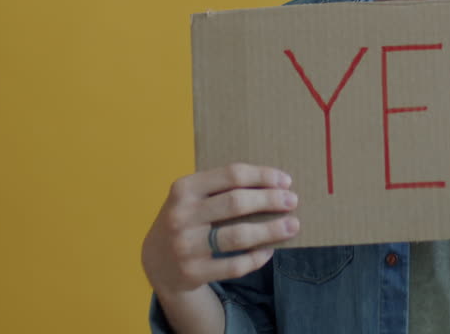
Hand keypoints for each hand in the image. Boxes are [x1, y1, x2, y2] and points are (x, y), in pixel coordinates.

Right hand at [142, 163, 299, 297]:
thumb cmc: (186, 220)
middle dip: (270, 201)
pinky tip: (269, 250)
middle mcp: (181, 216)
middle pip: (236, 203)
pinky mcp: (193, 273)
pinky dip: (256, 258)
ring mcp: (186, 246)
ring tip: (292, 225)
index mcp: (184, 189)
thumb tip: (274, 185)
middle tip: (292, 201)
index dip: (262, 176)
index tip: (286, 181)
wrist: (156, 262)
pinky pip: (235, 266)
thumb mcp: (191, 197)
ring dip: (271, 230)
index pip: (231, 175)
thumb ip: (221, 188)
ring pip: (238, 236)